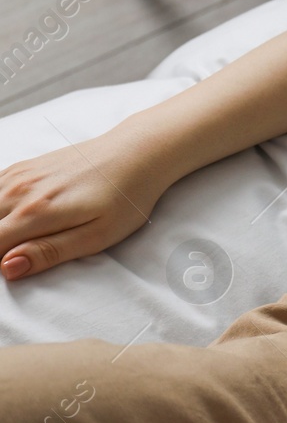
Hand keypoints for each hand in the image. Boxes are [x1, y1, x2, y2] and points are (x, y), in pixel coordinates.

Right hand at [0, 131, 165, 279]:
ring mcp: (18, 176)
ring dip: (2, 226)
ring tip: (30, 233)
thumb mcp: (97, 236)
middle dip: (1, 244)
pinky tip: (19, 214)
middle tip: (32, 248)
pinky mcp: (22, 168)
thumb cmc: (124, 198)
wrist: (137, 154)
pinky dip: (0, 205)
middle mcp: (19, 191)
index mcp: (35, 213)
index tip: (17, 266)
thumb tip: (8, 268)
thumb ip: (49, 252)